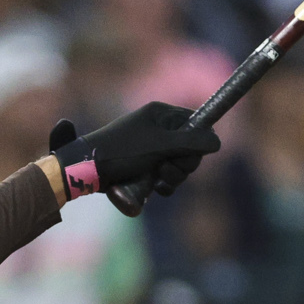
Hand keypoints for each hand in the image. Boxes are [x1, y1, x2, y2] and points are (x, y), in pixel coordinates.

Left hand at [47, 104, 222, 204]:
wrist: (86, 170)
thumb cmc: (122, 152)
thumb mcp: (160, 146)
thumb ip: (192, 143)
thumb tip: (217, 142)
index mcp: (160, 114)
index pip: (195, 123)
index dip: (197, 142)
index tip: (188, 155)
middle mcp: (156, 128)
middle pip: (189, 148)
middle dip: (182, 165)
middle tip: (165, 170)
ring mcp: (150, 148)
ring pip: (177, 165)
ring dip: (172, 177)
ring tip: (157, 181)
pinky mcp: (143, 166)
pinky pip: (164, 176)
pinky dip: (163, 184)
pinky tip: (155, 189)